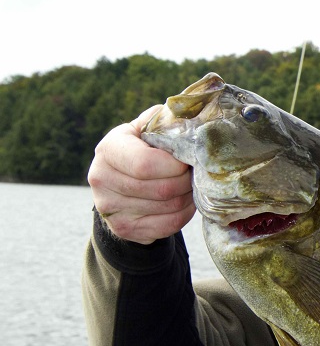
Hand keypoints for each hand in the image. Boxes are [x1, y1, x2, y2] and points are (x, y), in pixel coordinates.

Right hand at [87, 105, 194, 243]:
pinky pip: (166, 226)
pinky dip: (183, 215)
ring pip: (167, 208)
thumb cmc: (144, 149)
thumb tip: (191, 116)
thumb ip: (165, 122)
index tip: (186, 161)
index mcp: (108, 149)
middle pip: (161, 189)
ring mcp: (109, 208)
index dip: (175, 166)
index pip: (145, 164)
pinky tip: (184, 203)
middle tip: (193, 176)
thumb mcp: (148, 129)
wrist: (122, 184)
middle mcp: (101, 179)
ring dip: (187, 198)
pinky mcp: (122, 229)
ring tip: (189, 187)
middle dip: (186, 182)